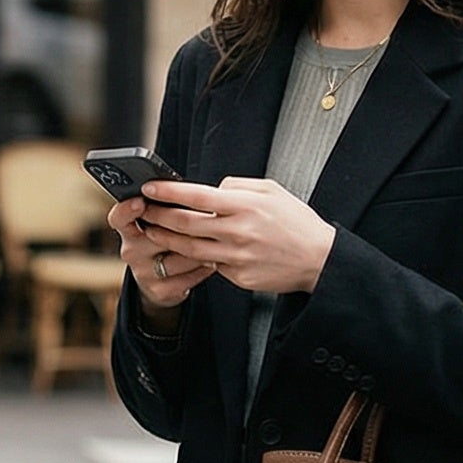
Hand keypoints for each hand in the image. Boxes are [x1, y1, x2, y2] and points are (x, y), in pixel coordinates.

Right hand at [108, 193, 214, 319]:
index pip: (119, 218)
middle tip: (207, 218)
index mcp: (128, 230)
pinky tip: (212, 260)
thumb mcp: (157, 225)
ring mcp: (144, 273)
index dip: (127, 209)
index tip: (139, 201)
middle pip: (160, 235)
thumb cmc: (163, 241)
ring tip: (214, 241)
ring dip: (202, 248)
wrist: (161, 282)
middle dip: (186, 227)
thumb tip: (185, 192)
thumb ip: (164, 210)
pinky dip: (205, 267)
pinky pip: (190, 275)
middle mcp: (132, 251)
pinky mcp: (160, 290)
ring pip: (181, 256)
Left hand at [139, 177, 335, 293]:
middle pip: (185, 224)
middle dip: (158, 216)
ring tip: (153, 231)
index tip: (149, 188)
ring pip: (190, 248)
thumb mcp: (271, 190)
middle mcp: (237, 232)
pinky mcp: (238, 276)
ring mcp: (236, 257)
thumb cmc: (295, 221)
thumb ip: (237, 186)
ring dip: (167, 239)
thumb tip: (211, 190)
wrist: (318, 259)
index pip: (196, 196)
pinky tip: (183, 250)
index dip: (168, 191)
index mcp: (245, 206)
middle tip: (144, 211)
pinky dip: (195, 257)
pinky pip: (210, 265)